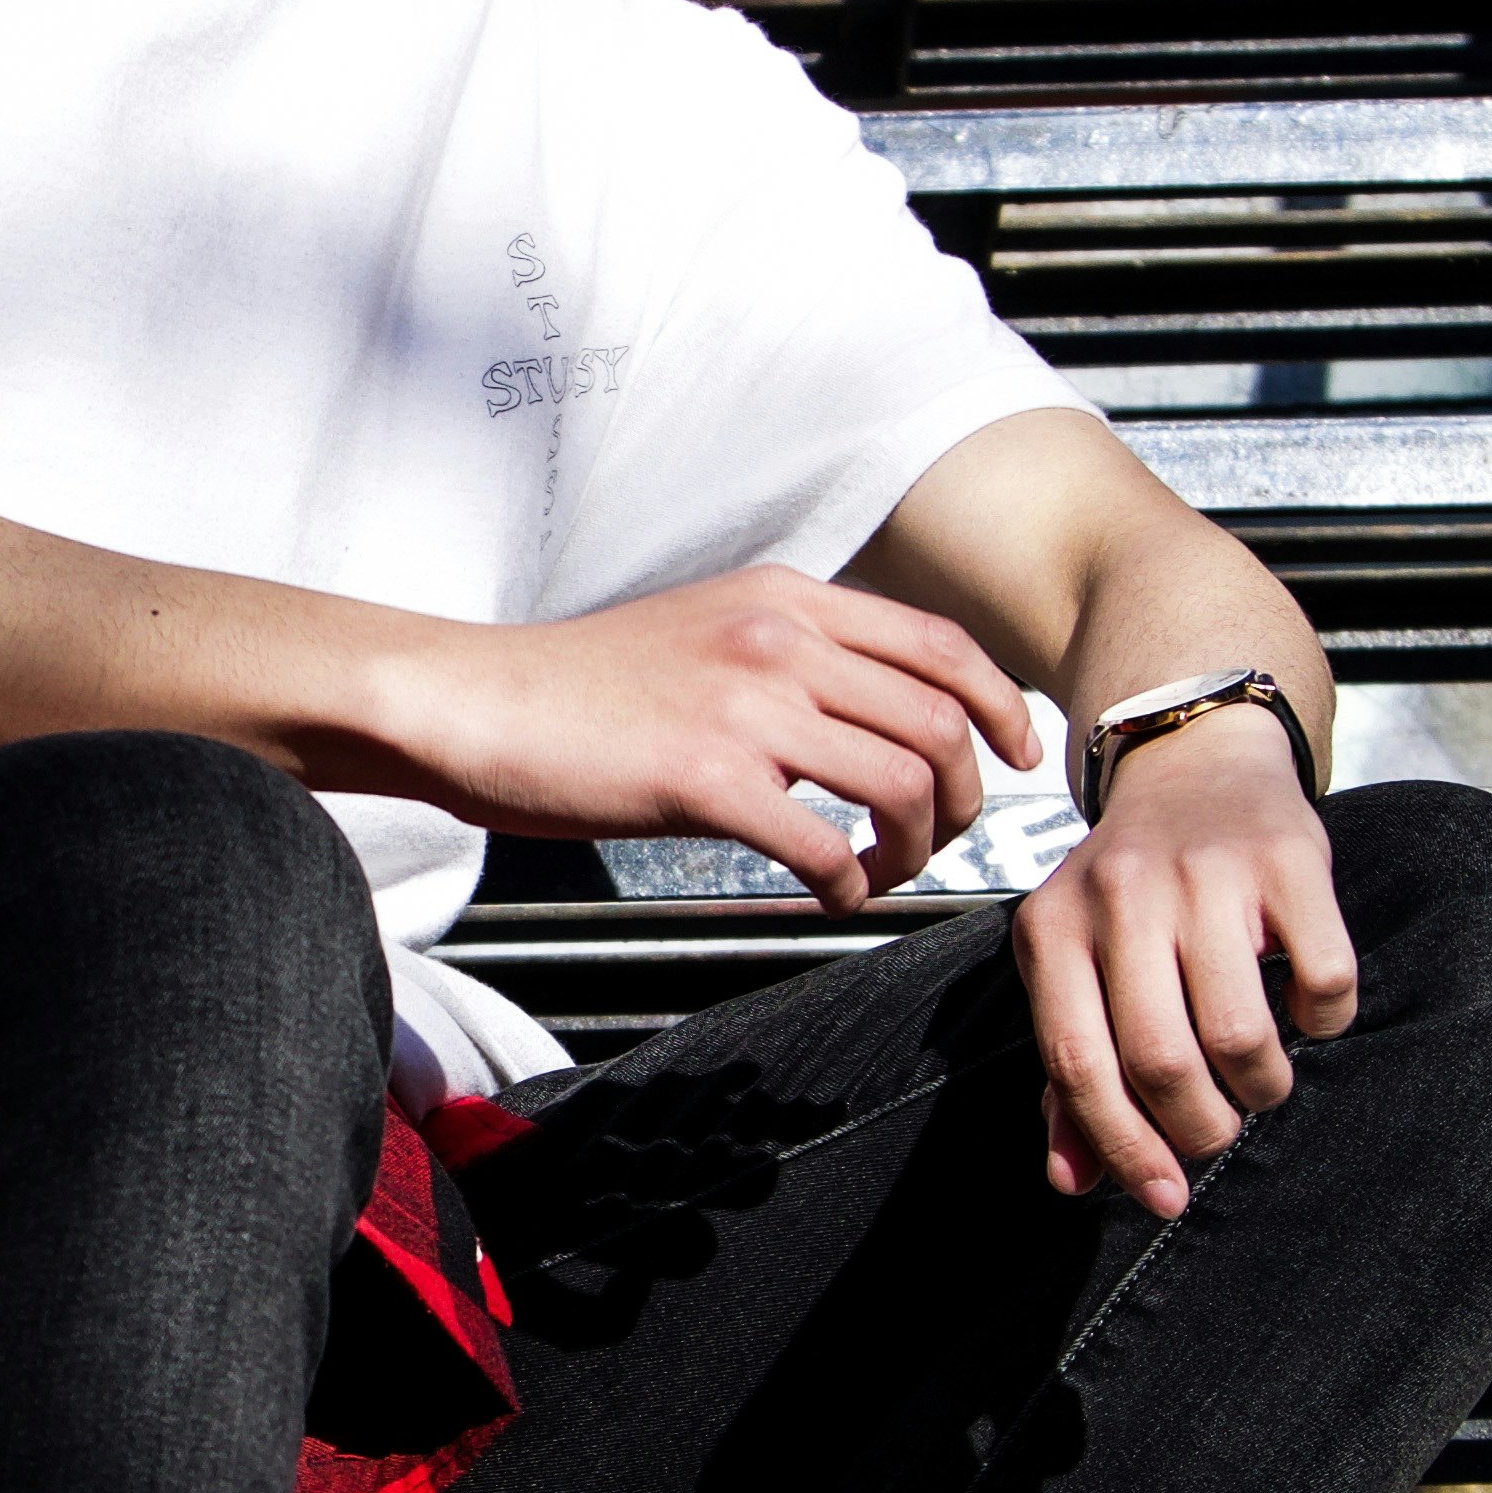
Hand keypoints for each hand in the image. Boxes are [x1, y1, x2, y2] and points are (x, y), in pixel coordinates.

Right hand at [393, 565, 1045, 907]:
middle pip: (941, 722)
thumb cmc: (581, 685)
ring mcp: (744, 706)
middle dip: (968, 798)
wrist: (475, 701)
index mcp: (788, 597)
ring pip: (903, 784)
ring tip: (885, 873)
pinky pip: (824, 845)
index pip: (940, 644)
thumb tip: (864, 716)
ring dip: (917, 848)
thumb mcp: (705, 628)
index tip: (1016, 757)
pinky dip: (850, 885)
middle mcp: (780, 638)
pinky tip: (830, 895)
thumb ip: (790, 652)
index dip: (999, 707)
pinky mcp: (703, 778)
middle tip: (946, 842)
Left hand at [1016, 708, 1355, 1216]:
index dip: (1123, 1148)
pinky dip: (1323, 1022)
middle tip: (1219, 1129)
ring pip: (1241, 1035)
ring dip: (1262, 1088)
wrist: (1196, 766)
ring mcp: (1207, 873)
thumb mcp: (1076, 966)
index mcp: (1052, 929)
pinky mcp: (1289, 859)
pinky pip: (1324, 983)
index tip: (1163, 1197)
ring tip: (1258, 1078)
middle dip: (1201, 1129)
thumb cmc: (1132, 893)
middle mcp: (1122, 895)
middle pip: (1163, 1062)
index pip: (1079, 1066)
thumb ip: (1068, 1075)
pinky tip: (1303, 1009)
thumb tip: (1072, 1180)